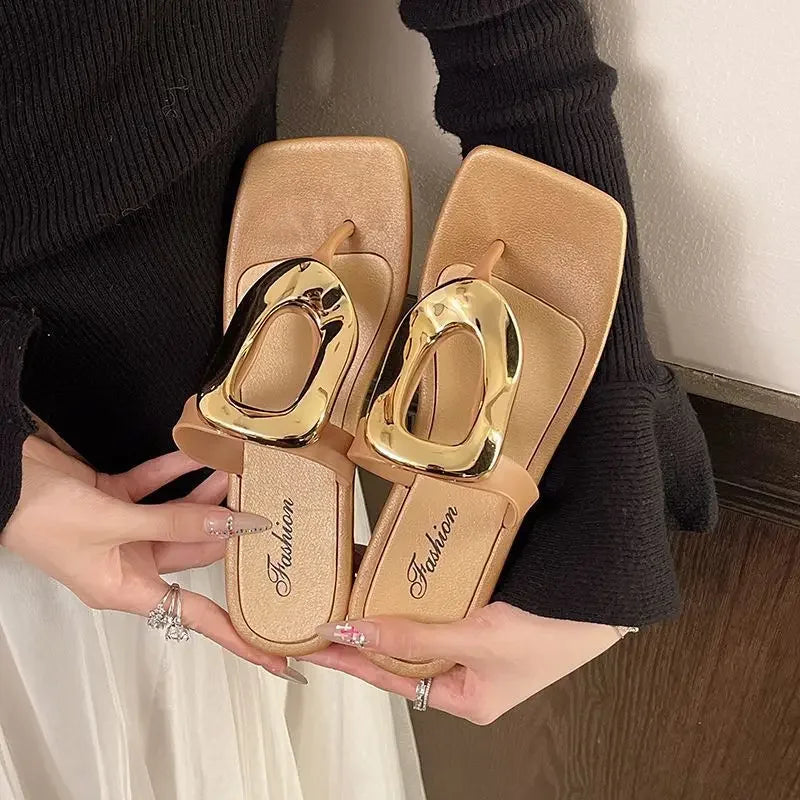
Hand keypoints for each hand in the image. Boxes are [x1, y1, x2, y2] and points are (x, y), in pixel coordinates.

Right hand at [1, 436, 302, 682]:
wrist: (0, 477)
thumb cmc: (41, 517)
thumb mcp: (115, 523)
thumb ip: (176, 520)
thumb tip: (233, 521)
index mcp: (126, 589)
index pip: (197, 618)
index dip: (238, 637)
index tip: (278, 655)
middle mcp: (129, 563)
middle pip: (195, 551)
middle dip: (228, 529)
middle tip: (262, 506)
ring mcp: (123, 531)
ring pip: (179, 514)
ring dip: (204, 493)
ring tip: (236, 470)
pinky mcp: (114, 499)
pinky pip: (155, 487)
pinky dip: (174, 471)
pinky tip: (198, 455)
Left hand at [304, 602, 629, 723]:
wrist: (598, 600)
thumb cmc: (551, 633)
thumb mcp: (477, 640)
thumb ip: (415, 637)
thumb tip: (356, 633)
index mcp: (463, 699)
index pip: (393, 678)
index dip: (353, 660)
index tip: (319, 644)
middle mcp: (462, 676)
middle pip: (400, 654)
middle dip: (364, 634)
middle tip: (325, 613)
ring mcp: (470, 645)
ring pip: (415, 628)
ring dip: (385, 609)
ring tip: (347, 593)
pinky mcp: (477, 615)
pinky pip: (434, 607)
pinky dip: (411, 594)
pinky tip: (387, 577)